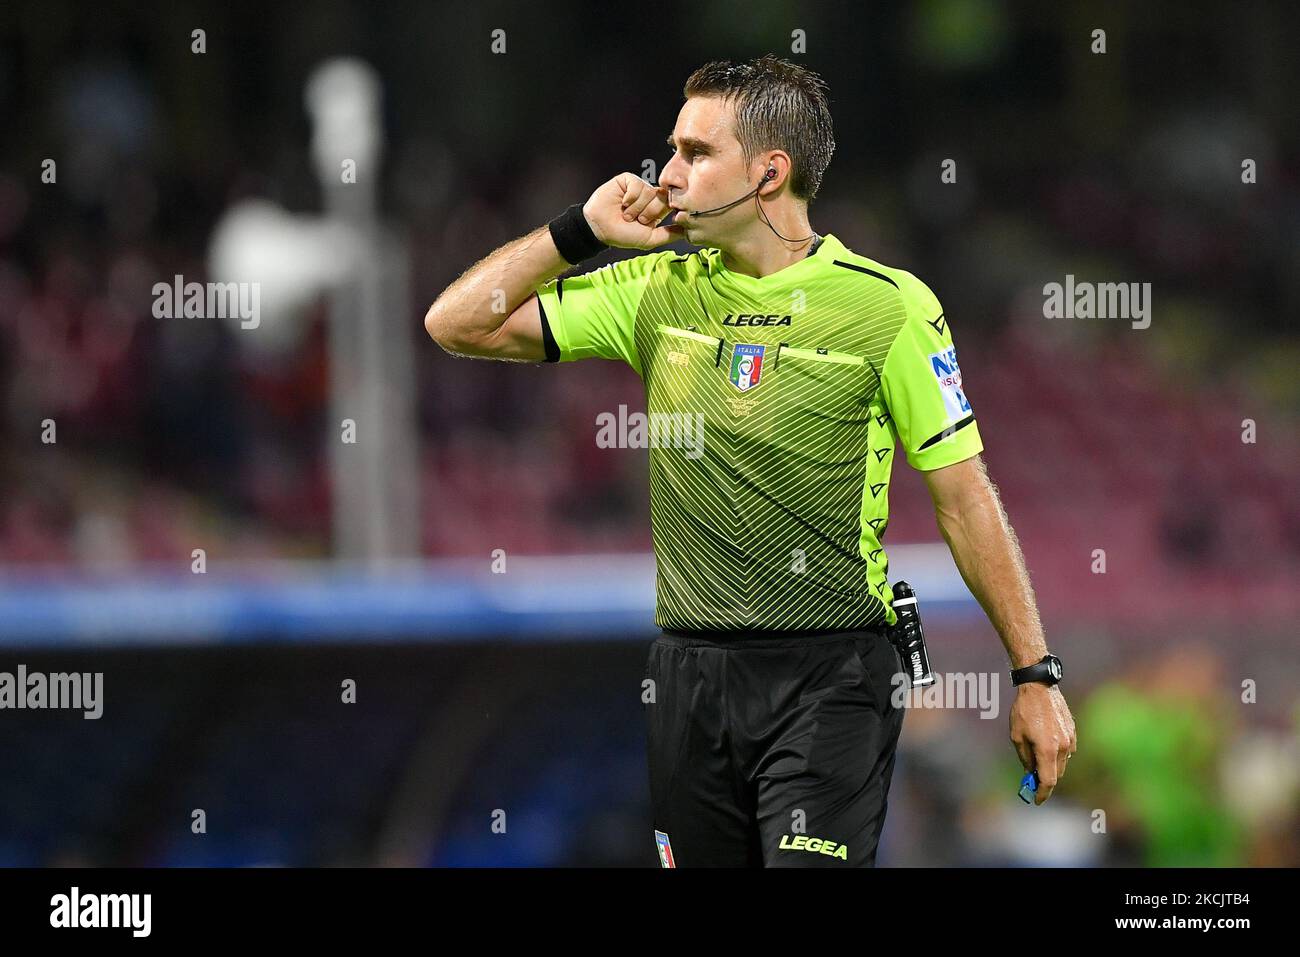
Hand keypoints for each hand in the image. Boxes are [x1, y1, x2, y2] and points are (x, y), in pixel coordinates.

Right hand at [583, 172, 681, 249]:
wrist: (600, 229)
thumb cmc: (623, 235)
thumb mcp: (650, 239)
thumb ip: (670, 234)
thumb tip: (689, 231)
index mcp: (658, 210)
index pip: (672, 205)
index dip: (664, 213)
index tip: (654, 222)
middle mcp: (651, 197)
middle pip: (663, 198)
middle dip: (649, 213)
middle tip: (637, 220)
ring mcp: (640, 187)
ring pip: (650, 192)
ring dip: (636, 208)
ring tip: (626, 214)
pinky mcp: (628, 180)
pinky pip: (637, 185)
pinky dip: (630, 198)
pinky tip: (622, 203)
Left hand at [1009, 682, 1076, 804]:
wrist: (1039, 687)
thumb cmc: (1024, 711)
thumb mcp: (1017, 736)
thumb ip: (1025, 758)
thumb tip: (1031, 773)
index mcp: (1047, 750)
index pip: (1048, 781)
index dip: (1042, 793)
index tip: (1036, 800)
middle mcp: (1063, 747)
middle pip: (1057, 774)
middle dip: (1045, 781)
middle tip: (1032, 782)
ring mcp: (1071, 740)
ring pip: (1062, 763)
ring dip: (1051, 767)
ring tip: (1036, 761)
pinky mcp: (1073, 732)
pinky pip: (1067, 751)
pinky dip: (1057, 755)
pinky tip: (1045, 746)